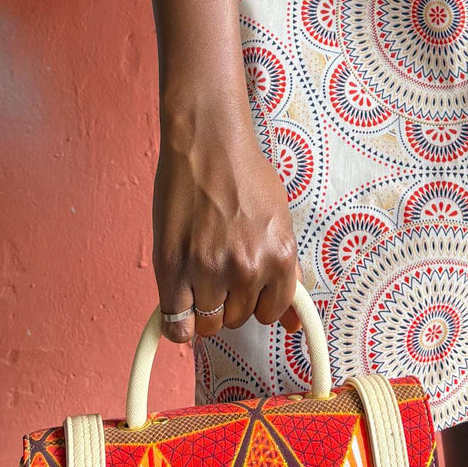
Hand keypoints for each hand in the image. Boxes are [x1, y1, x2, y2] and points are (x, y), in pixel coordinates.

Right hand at [152, 108, 302, 345]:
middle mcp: (248, 268)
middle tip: (220, 264)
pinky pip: (176, 325)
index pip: (271, 312)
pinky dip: (178, 321)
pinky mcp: (174, 269)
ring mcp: (209, 270)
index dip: (257, 300)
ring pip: (209, 323)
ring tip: (200, 269)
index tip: (246, 286)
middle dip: (230, 299)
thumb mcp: (279, 219)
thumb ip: (286, 272)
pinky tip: (181, 297)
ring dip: (204, 305)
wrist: (208, 141)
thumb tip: (293, 323)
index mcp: (280, 255)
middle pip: (238, 319)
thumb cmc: (244, 174)